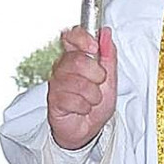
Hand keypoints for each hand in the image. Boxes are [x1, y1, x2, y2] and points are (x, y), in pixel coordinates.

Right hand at [46, 26, 115, 150]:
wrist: (87, 130)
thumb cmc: (95, 105)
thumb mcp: (110, 79)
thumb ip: (109, 56)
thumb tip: (106, 33)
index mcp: (76, 57)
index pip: (71, 36)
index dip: (82, 38)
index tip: (94, 47)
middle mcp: (63, 67)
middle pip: (76, 59)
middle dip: (95, 74)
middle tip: (98, 83)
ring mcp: (57, 83)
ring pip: (77, 81)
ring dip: (92, 94)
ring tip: (91, 100)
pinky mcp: (53, 100)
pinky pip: (72, 99)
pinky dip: (84, 106)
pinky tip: (82, 108)